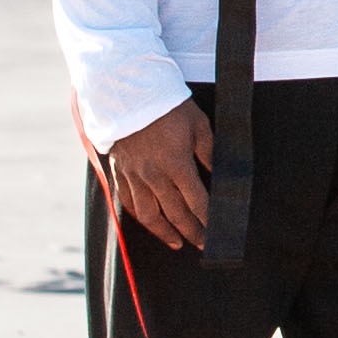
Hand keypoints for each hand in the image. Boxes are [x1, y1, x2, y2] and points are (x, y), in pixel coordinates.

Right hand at [97, 99, 213, 251]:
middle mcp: (154, 175)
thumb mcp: (198, 124)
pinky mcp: (120, 172)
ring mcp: (134, 176)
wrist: (127, 93)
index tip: (217, 231)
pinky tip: (151, 223)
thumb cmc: (167, 106)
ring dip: (165, 232)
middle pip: (175, 213)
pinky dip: (140, 217)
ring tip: (178, 242)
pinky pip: (129, 203)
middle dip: (191, 231)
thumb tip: (218, 174)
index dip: (207, 219)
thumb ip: (209, 152)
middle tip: (203, 244)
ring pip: (149, 215)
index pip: (196, 201)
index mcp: (176, 164)